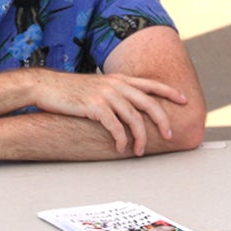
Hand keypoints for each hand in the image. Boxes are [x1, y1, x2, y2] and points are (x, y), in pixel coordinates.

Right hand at [23, 69, 187, 155]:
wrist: (46, 87)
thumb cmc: (70, 90)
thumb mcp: (97, 87)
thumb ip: (114, 94)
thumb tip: (127, 107)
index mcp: (119, 79)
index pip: (151, 84)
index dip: (170, 91)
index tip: (184, 100)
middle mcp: (116, 85)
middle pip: (149, 103)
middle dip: (162, 120)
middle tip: (170, 135)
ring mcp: (106, 94)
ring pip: (134, 118)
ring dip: (141, 138)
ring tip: (139, 151)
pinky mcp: (94, 106)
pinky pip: (115, 127)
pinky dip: (121, 140)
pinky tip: (121, 148)